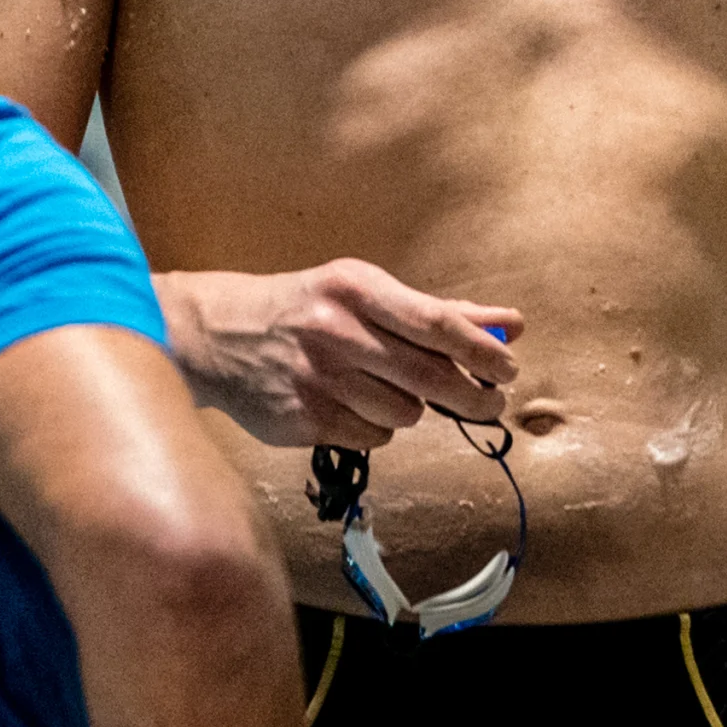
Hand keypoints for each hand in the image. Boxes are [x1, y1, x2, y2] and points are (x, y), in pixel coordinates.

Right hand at [160, 260, 521, 448]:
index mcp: (356, 289)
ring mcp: (319, 379)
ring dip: (413, 408)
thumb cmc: (305, 307)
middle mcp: (337, 332)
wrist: (216, 335)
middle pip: (431, 377)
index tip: (510, 366)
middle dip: (474, 395)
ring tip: (388, 389)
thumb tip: (510, 324)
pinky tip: (355, 404)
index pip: (439, 323)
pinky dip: (377, 425)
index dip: (483, 350)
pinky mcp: (304, 420)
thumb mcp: (362, 291)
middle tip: (493, 402)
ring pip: (406, 414)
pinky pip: (373, 436)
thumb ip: (437, 310)